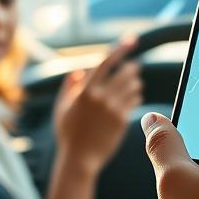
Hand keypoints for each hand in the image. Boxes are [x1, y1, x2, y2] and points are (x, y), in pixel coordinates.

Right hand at [53, 39, 142, 178]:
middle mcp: (101, 97)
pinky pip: (134, 101)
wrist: (79, 158)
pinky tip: (133, 97)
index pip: (107, 61)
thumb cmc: (68, 132)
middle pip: (125, 72)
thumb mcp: (62, 107)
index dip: (121, 48)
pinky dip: (136, 96)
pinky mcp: (122, 120)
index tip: (132, 39)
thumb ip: (70, 86)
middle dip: (131, 68)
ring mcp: (113, 109)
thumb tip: (78, 71)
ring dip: (135, 82)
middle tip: (134, 67)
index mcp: (85, 90)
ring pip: (133, 86)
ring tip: (133, 84)